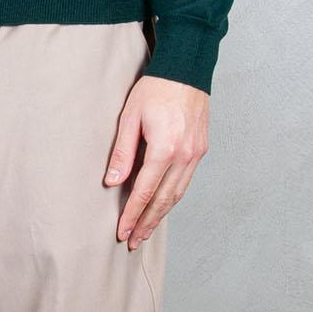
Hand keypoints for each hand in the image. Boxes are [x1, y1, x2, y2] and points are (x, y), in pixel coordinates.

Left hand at [103, 75, 209, 246]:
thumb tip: (112, 182)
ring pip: (178, 194)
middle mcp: (184, 155)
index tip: (122, 232)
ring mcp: (196, 154)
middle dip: (147, 222)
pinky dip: (173, 197)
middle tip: (133, 241)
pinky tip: (162, 206)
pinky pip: (185, 181)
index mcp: (164, 148)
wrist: (186, 70)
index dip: (132, 214)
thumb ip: (122, 152)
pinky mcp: (200, 150)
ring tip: (146, 230)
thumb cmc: (156, 89)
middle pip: (164, 199)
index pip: (145, 191)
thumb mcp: (130, 116)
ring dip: (161, 214)